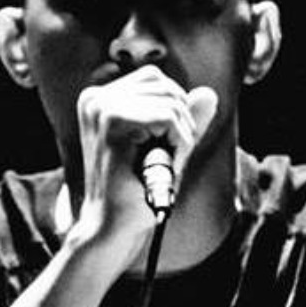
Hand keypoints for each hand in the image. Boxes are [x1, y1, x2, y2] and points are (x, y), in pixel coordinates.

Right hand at [72, 65, 216, 264]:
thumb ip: (185, 119)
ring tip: (166, 163)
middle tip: (169, 158)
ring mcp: (101, 107)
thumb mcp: (166, 148)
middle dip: (181, 122)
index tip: (165, 146)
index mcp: (100, 99)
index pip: (156, 80)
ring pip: (170, 101)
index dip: (175, 111)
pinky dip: (180, 142)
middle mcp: (96, 98)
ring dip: (182, 135)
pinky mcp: (112, 121)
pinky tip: (167, 165)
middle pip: (165, 86)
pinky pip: (168, 117)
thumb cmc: (136, 190)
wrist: (112, 226)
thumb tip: (210, 93)